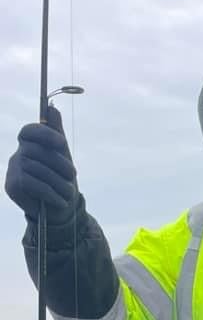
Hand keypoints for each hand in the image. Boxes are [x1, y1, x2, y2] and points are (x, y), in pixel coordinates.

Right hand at [5, 104, 77, 223]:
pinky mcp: (12, 186)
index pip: (29, 131)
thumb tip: (52, 108)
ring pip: (36, 168)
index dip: (44, 134)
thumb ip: (57, 134)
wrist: (60, 212)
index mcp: (29, 145)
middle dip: (58, 162)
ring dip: (57, 181)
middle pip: (35, 151)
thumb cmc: (62, 181)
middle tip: (73, 174)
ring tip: (69, 192)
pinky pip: (32, 184)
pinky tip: (61, 201)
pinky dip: (51, 193)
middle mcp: (18, 155)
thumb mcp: (63, 157)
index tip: (62, 142)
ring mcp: (13, 170)